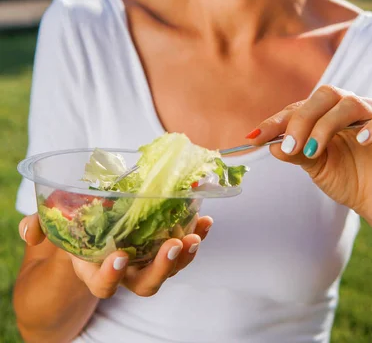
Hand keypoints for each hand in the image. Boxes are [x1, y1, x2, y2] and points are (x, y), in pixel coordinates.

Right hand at [19, 212, 212, 297]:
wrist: (87, 241)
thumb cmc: (68, 235)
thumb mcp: (50, 232)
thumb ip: (39, 229)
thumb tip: (30, 228)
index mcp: (93, 269)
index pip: (103, 285)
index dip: (112, 275)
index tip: (121, 255)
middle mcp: (122, 272)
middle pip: (145, 285)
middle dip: (161, 268)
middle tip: (173, 245)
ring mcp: (144, 262)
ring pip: (167, 270)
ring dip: (185, 255)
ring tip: (196, 234)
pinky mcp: (160, 248)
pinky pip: (181, 249)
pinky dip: (196, 236)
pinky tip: (205, 222)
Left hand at [248, 86, 371, 235]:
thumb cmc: (348, 179)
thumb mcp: (316, 167)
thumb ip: (296, 153)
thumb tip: (272, 144)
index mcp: (326, 114)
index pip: (299, 107)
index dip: (276, 121)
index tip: (254, 137)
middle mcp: (348, 109)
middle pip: (324, 95)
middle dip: (302, 119)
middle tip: (290, 145)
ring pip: (349, 104)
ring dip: (326, 125)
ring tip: (313, 151)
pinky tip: (361, 140)